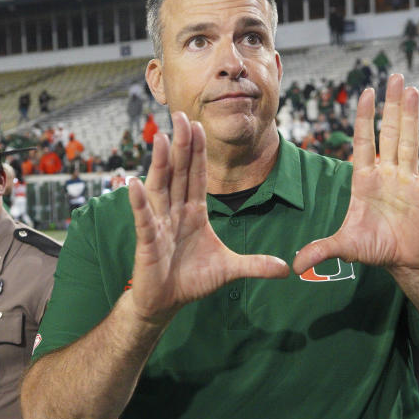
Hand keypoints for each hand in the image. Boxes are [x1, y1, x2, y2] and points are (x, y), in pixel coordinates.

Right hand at [126, 112, 288, 323]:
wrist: (167, 303)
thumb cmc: (192, 280)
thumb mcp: (230, 270)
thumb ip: (256, 265)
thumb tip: (286, 269)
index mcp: (194, 213)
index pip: (197, 176)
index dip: (198, 151)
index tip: (198, 125)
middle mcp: (175, 212)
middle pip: (179, 173)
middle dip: (181, 145)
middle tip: (180, 116)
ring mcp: (160, 225)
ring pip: (160, 188)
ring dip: (160, 164)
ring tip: (161, 139)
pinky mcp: (147, 242)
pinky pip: (143, 219)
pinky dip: (137, 202)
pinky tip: (133, 182)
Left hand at [292, 74, 418, 276]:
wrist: (405, 262)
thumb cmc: (376, 248)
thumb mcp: (345, 247)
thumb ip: (321, 251)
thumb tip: (294, 266)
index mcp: (365, 180)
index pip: (363, 142)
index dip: (364, 118)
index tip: (366, 93)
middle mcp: (387, 174)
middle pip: (389, 133)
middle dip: (390, 106)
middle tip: (394, 77)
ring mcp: (408, 180)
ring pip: (409, 142)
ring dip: (410, 116)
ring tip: (411, 90)